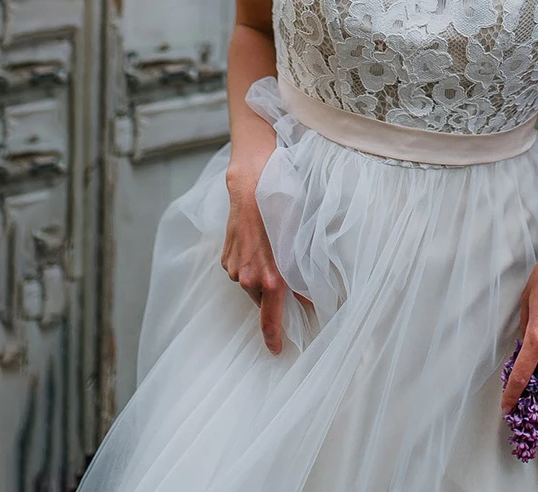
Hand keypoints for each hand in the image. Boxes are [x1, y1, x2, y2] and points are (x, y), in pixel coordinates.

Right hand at [221, 163, 310, 353]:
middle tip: (288, 290)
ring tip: (273, 255)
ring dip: (263, 279)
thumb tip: (311, 295)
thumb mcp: (300, 241)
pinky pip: (240, 271)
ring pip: (251, 285)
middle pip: (264, 301)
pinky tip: (260, 246)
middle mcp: (249, 279)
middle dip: (275, 298)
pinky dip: (251, 266)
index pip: (271, 318)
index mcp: (270, 279)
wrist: (251, 185)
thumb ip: (303, 272)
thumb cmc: (280, 210)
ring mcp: (234, 269)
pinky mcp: (226, 258)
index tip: (276, 350)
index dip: (274, 336)